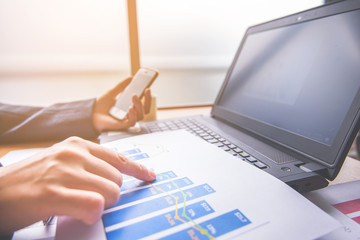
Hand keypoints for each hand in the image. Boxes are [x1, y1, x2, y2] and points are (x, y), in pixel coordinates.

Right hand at [0, 137, 155, 233]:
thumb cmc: (30, 180)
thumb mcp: (61, 163)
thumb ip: (88, 166)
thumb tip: (115, 178)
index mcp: (77, 145)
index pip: (118, 157)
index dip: (137, 169)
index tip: (149, 176)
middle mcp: (73, 154)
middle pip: (116, 180)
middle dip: (109, 195)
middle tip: (88, 200)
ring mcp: (63, 172)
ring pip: (110, 193)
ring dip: (100, 206)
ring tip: (79, 206)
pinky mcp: (53, 193)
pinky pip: (94, 204)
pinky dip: (92, 213)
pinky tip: (80, 213)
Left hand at [92, 77, 151, 131]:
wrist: (90, 114)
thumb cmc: (101, 106)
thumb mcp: (112, 92)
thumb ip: (122, 86)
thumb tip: (131, 78)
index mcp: (131, 107)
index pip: (144, 103)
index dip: (148, 96)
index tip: (148, 87)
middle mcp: (131, 115)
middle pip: (146, 109)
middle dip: (148, 99)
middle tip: (146, 89)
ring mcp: (127, 120)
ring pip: (141, 115)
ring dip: (140, 105)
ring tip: (134, 95)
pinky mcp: (123, 126)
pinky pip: (132, 122)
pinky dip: (133, 115)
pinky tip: (130, 108)